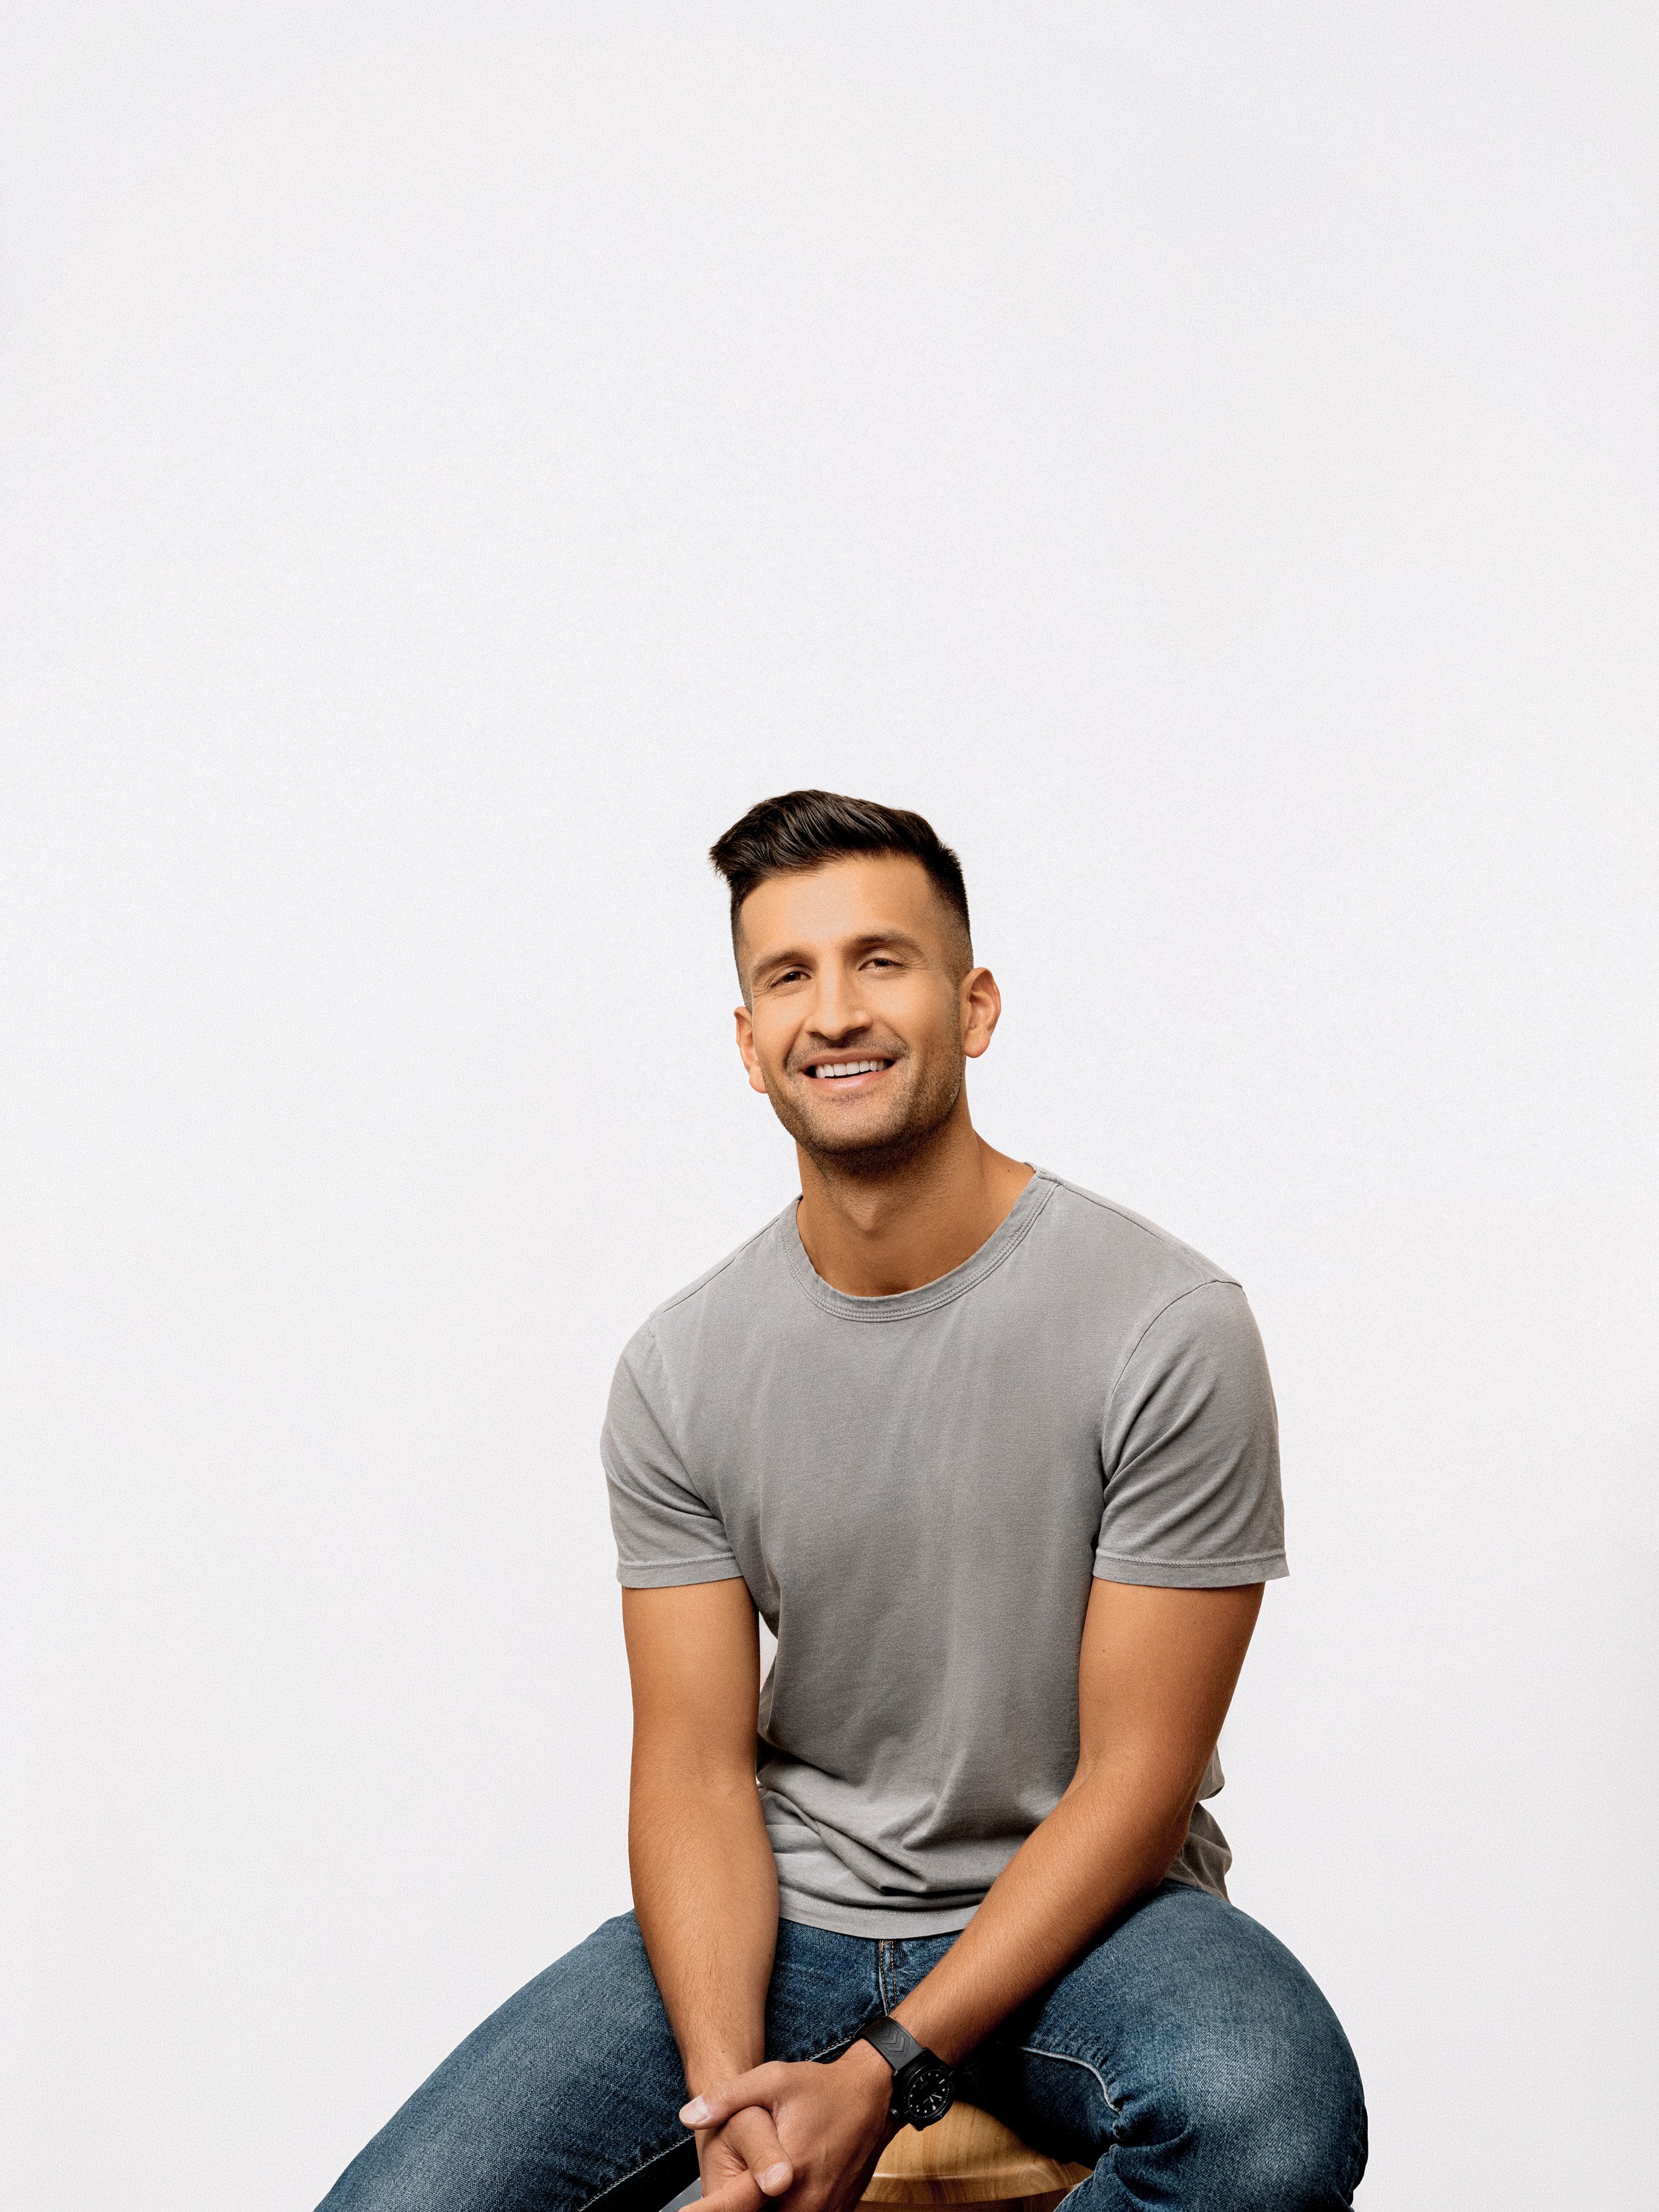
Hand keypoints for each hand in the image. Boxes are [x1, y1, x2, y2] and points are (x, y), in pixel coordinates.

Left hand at [681, 2041, 894, 2211]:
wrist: (874, 2096)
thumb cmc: (822, 2088)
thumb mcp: (772, 2079)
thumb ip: (728, 2097)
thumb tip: (688, 2116)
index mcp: (788, 2174)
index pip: (737, 2205)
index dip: (712, 2208)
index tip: (687, 2211)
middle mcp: (809, 2204)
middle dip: (741, 2204)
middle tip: (738, 2178)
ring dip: (762, 2205)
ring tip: (758, 2181)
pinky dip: (784, 2207)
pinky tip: (778, 2188)